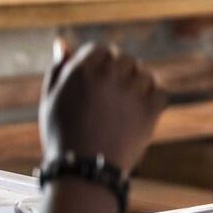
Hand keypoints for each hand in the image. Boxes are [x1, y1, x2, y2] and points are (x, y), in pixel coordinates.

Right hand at [40, 40, 165, 175]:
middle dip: (120, 74)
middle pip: (124, 59)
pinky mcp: (149, 108)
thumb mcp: (51, 100)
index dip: (100, 65)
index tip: (99, 84)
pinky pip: (160, 92)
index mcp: (81, 70)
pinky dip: (154, 100)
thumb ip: (58, 68)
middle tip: (113, 97)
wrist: (85, 170)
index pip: (100, 50)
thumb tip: (62, 42)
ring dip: (139, 86)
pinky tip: (141, 113)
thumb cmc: (63, 135)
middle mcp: (107, 75)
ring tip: (126, 107)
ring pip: (144, 74)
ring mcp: (130, 91)